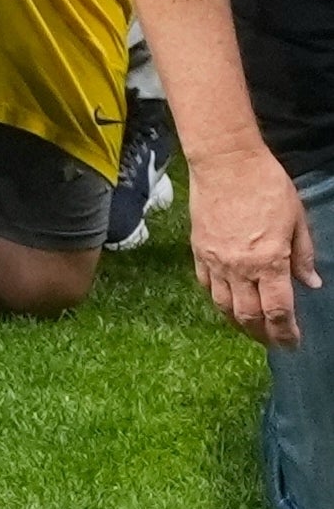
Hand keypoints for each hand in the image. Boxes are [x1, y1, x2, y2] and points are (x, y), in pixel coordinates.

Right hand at [188, 145, 318, 347]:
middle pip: (249, 315)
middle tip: (275, 343)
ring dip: (239, 324)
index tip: (293, 343)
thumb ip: (303, 255)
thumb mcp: (297, 219)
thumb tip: (311, 284)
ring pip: (225, 306)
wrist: (225, 164)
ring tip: (252, 330)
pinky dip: (219, 301)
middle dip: (264, 335)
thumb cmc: (268, 186)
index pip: (278, 310)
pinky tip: (228, 304)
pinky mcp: (198, 252)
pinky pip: (206, 286)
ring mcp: (215, 262)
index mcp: (269, 261)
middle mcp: (239, 268)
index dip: (286, 332)